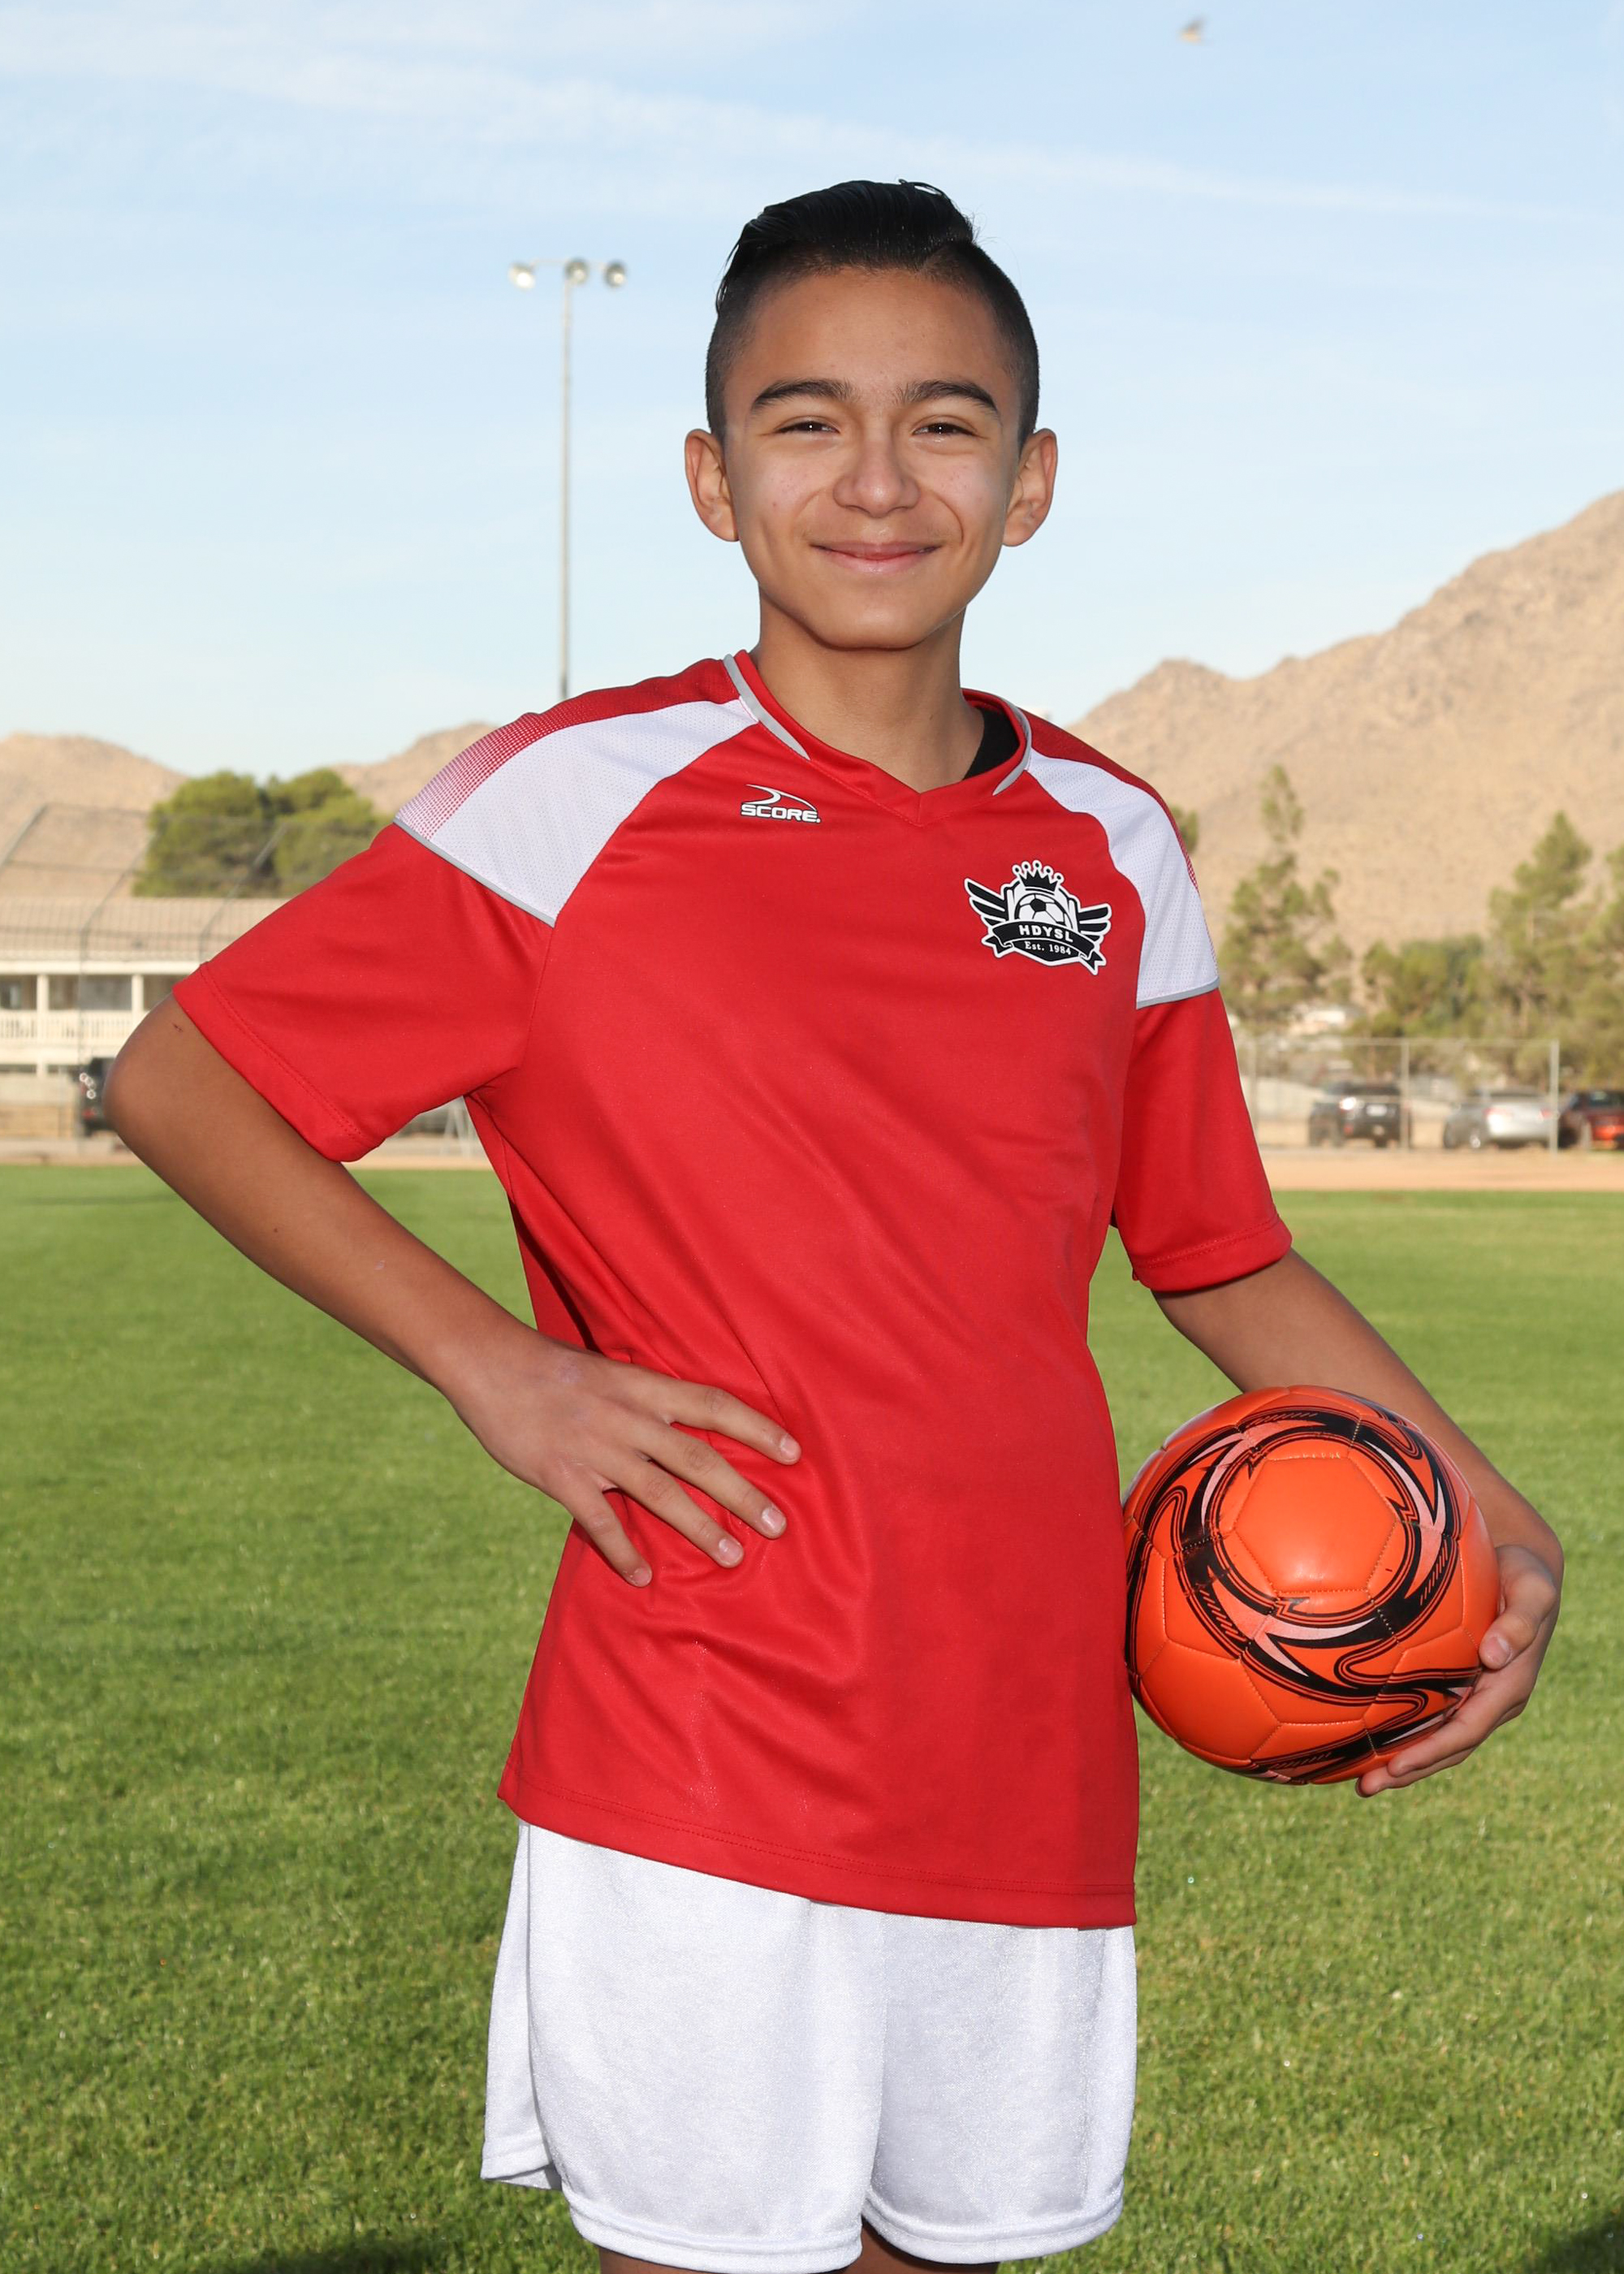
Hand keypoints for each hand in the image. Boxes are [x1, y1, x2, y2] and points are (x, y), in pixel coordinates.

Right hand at [450, 1322, 798, 1584]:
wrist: (491, 1363)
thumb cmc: (553, 1367)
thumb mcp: (610, 1370)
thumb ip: (646, 1399)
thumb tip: (684, 1422)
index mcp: (643, 1387)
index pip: (714, 1405)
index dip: (757, 1428)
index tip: (794, 1453)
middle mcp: (628, 1418)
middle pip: (698, 1458)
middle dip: (742, 1493)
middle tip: (778, 1525)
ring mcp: (596, 1449)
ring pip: (660, 1493)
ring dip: (699, 1527)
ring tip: (731, 1557)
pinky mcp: (561, 1474)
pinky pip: (599, 1521)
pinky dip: (623, 1551)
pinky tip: (644, 1576)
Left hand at [1356, 1541, 1561, 1794]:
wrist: (1523, 1567)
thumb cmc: (1525, 1575)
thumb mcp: (1533, 1593)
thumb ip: (1519, 1624)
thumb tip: (1495, 1656)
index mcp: (1509, 1687)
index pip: (1467, 1731)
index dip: (1432, 1752)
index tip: (1396, 1767)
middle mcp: (1491, 1700)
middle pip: (1448, 1747)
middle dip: (1409, 1771)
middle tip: (1364, 1788)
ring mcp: (1474, 1695)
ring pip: (1436, 1738)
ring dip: (1400, 1761)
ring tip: (1359, 1781)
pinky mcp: (1458, 1683)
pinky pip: (1428, 1715)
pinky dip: (1400, 1731)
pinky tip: (1364, 1736)